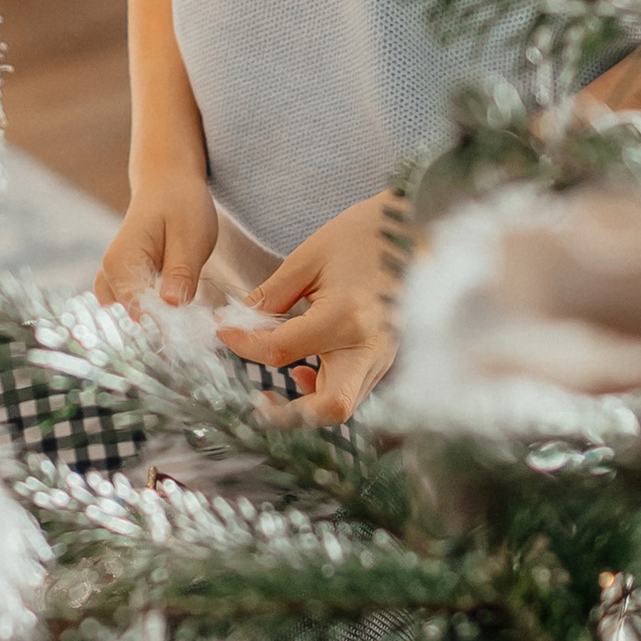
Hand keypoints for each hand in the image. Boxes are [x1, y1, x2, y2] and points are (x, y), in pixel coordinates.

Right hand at [96, 170, 218, 310]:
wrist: (168, 182)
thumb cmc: (180, 204)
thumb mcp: (190, 236)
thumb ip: (181, 273)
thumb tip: (172, 305)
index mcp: (120, 263)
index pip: (138, 310)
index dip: (169, 320)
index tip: (194, 317)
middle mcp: (109, 275)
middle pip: (136, 317)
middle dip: (166, 317)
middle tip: (193, 299)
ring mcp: (114, 279)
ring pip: (136, 315)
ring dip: (161, 313)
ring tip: (183, 288)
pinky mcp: (124, 282)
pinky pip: (137, 306)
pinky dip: (156, 306)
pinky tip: (174, 290)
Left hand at [216, 192, 400, 422]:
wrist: (414, 225)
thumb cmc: (364, 235)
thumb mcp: (308, 259)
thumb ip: (271, 296)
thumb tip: (236, 321)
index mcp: (346, 319)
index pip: (281, 352)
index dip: (245, 344)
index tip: (226, 331)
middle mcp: (370, 348)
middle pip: (328, 410)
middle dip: (287, 415)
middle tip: (257, 400)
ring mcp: (383, 358)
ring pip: (340, 406)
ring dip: (304, 405)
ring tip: (275, 384)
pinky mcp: (385, 358)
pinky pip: (352, 390)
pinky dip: (323, 390)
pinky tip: (304, 369)